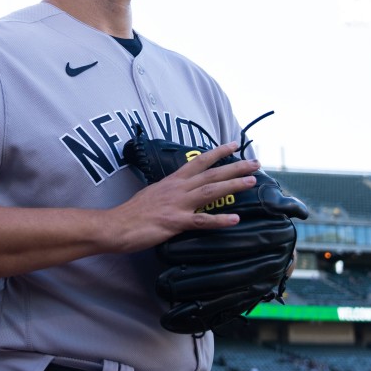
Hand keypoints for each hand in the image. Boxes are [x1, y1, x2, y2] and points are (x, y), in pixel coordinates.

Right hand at [112, 140, 259, 251]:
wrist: (115, 225)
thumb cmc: (132, 213)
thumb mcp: (152, 194)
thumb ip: (169, 191)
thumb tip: (178, 191)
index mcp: (172, 181)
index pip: (199, 161)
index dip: (218, 152)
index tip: (234, 145)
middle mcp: (178, 189)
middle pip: (211, 174)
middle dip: (235, 167)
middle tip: (255, 163)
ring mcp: (177, 204)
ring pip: (210, 192)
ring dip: (232, 186)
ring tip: (251, 182)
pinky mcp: (174, 222)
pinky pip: (201, 220)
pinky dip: (219, 219)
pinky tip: (235, 219)